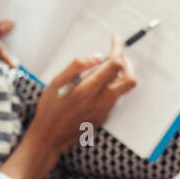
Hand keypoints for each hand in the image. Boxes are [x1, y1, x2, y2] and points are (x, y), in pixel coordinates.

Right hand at [28, 34, 136, 153]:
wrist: (49, 138)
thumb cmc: (50, 109)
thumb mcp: (56, 82)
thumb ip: (77, 66)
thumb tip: (97, 56)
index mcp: (89, 90)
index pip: (115, 65)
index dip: (118, 49)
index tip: (115, 39)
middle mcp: (101, 102)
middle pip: (130, 79)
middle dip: (127, 63)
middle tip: (115, 55)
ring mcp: (105, 112)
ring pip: (124, 90)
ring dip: (120, 76)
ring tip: (102, 69)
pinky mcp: (104, 118)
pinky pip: (115, 99)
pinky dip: (111, 87)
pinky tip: (95, 86)